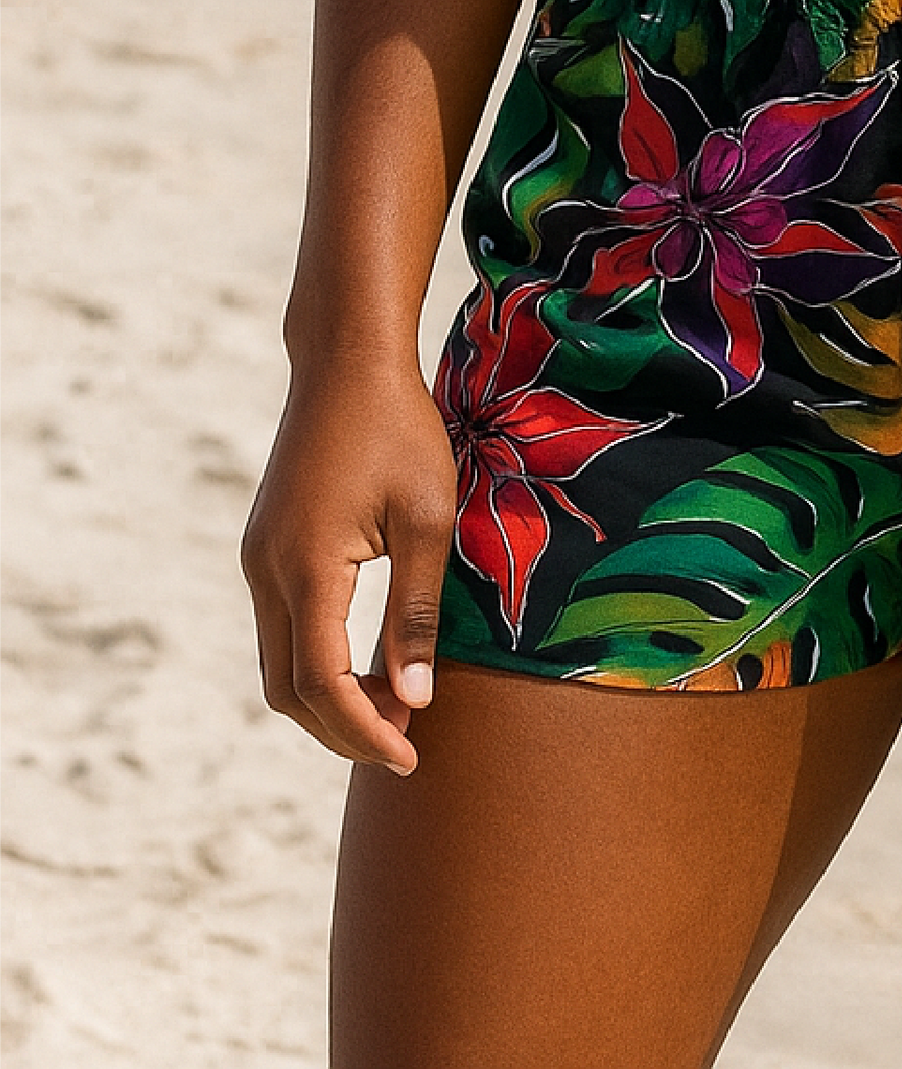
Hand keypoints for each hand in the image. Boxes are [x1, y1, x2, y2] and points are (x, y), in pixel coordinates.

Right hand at [241, 357, 459, 772]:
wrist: (346, 361)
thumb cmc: (399, 430)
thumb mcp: (428, 519)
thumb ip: (417, 613)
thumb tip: (414, 701)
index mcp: (307, 567)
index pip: (323, 685)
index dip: (364, 733)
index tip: (410, 757)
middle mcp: (267, 570)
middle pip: (288, 690)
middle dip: (342, 730)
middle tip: (404, 742)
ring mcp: (258, 558)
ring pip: (278, 663)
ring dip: (327, 700)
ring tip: (392, 709)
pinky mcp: (264, 546)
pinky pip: (281, 628)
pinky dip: (315, 662)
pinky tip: (365, 661)